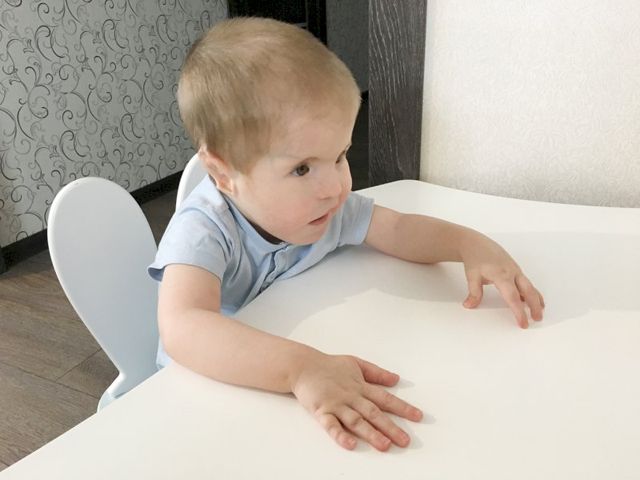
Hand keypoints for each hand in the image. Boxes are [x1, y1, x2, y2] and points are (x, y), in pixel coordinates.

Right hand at [291, 352, 422, 450]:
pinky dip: (340, 435)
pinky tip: (350, 444)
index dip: (403, 407)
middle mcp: (351, 396)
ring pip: (356, 421)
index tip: (418, 417)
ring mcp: (336, 404)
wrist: (302, 365)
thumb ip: (376, 373)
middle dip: (391, 427)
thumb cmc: (328, 365)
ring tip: (384, 445)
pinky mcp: (321, 411)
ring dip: (371, 433)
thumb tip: (396, 379)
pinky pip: (332, 425)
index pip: (386, 398)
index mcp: (361, 386)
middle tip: (404, 441)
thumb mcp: (356, 363)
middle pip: (374, 413)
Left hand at [461, 233, 544, 327]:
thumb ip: (473, 292)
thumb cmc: (475, 258)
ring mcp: (515, 269)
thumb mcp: (471, 275)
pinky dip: (531, 291)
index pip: (513, 297)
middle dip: (534, 306)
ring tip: (539, 312)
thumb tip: (469, 305)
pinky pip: (526, 281)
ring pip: (529, 286)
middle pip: (528, 291)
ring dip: (536, 299)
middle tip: (537, 319)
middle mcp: (512, 272)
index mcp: (501, 274)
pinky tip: (533, 299)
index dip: (519, 311)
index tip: (523, 323)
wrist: (476, 243)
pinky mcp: (515, 269)